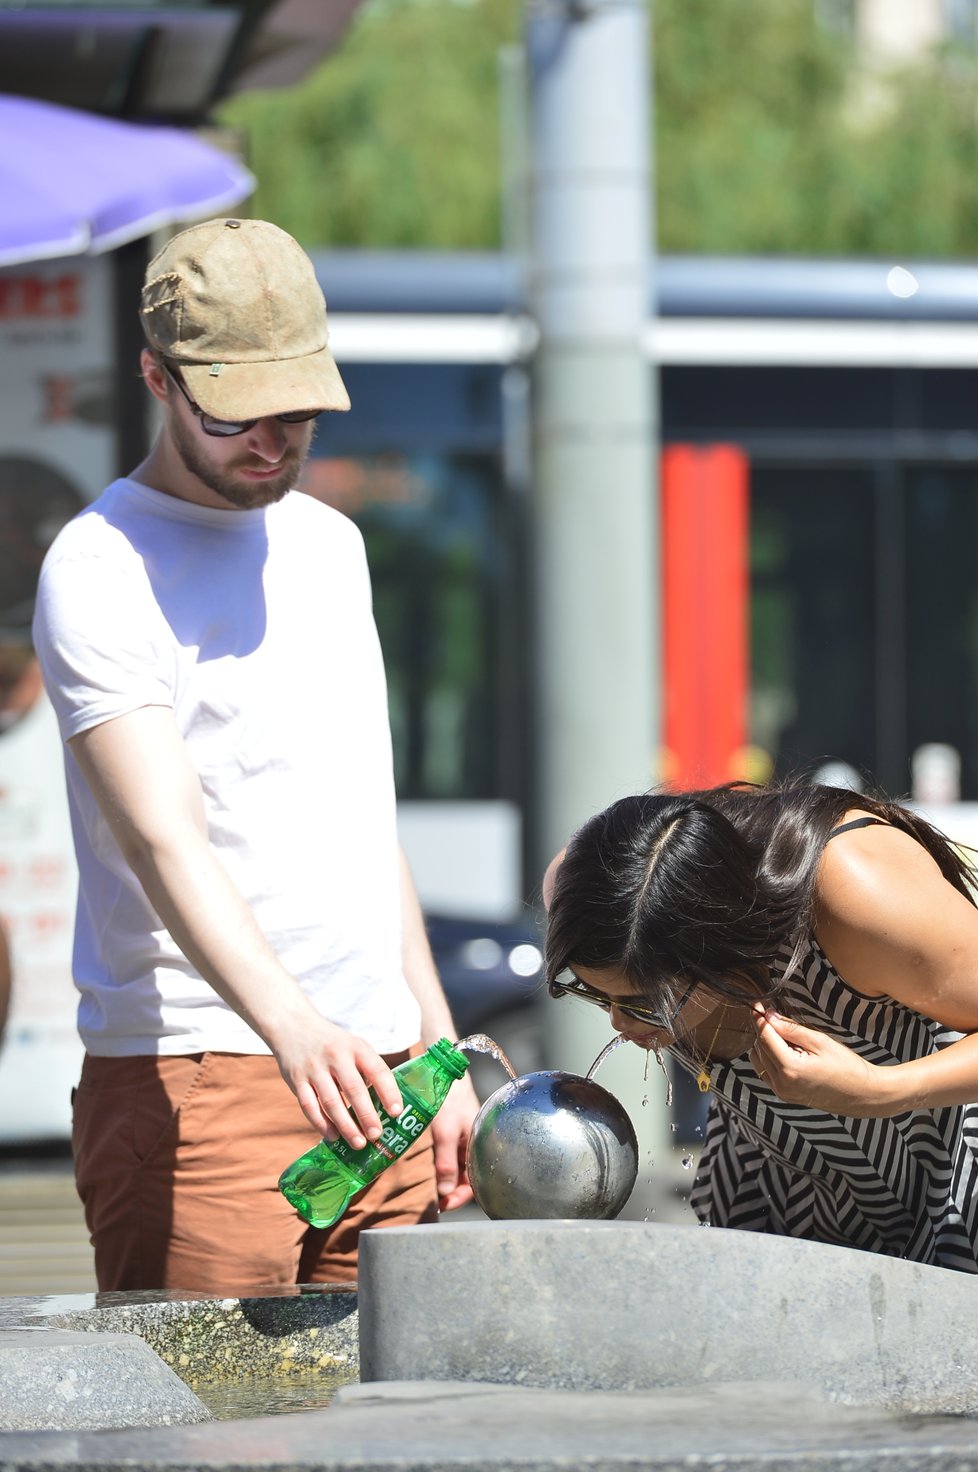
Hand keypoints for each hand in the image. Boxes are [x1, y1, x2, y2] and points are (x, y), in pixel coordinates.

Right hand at [273, 1012, 405, 1149]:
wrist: (294, 1026)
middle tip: (377, 1135)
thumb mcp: (353, 1046)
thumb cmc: (333, 1044)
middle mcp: (336, 1055)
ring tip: (359, 1143)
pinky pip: (309, 1105)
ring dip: (346, 1125)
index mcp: (356, 1047)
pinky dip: (322, 1124)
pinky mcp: (296, 1080)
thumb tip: (385, 1108)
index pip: (377, 1070)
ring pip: (331, 1101)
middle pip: (354, 1088)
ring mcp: (314, 1068)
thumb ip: (366, 1071)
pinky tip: (333, 1137)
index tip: (396, 1112)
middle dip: (366, 1114)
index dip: (388, 1092)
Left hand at [428, 1072, 479, 1211]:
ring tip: (427, 1188)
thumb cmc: (449, 1099)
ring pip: (453, 1167)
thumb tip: (444, 1192)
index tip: (442, 1205)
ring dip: (442, 1179)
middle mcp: (471, 1145)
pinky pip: (445, 1155)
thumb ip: (446, 1162)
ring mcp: (461, 1139)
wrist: (444, 1072)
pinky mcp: (449, 1133)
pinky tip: (426, 1168)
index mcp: (479, 1147)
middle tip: (432, 1200)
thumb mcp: (446, 1132)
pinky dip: (437, 1165)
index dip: (460, 1197)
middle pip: (464, 1177)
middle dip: (449, 1191)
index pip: (475, 1182)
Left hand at [750, 1005, 891, 1116]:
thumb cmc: (847, 1067)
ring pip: (759, 1060)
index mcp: (790, 1069)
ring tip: (787, 1036)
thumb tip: (769, 1016)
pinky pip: (766, 1071)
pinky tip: (786, 1050)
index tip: (757, 1003)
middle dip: (764, 1030)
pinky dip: (769, 1057)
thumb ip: (791, 1029)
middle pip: (759, 1048)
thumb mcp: (820, 1041)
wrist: (863, 1094)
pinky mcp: (785, 1095)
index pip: (765, 1037)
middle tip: (776, 1016)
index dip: (759, 1018)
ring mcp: (782, 1092)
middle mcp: (781, 1084)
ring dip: (766, 1044)